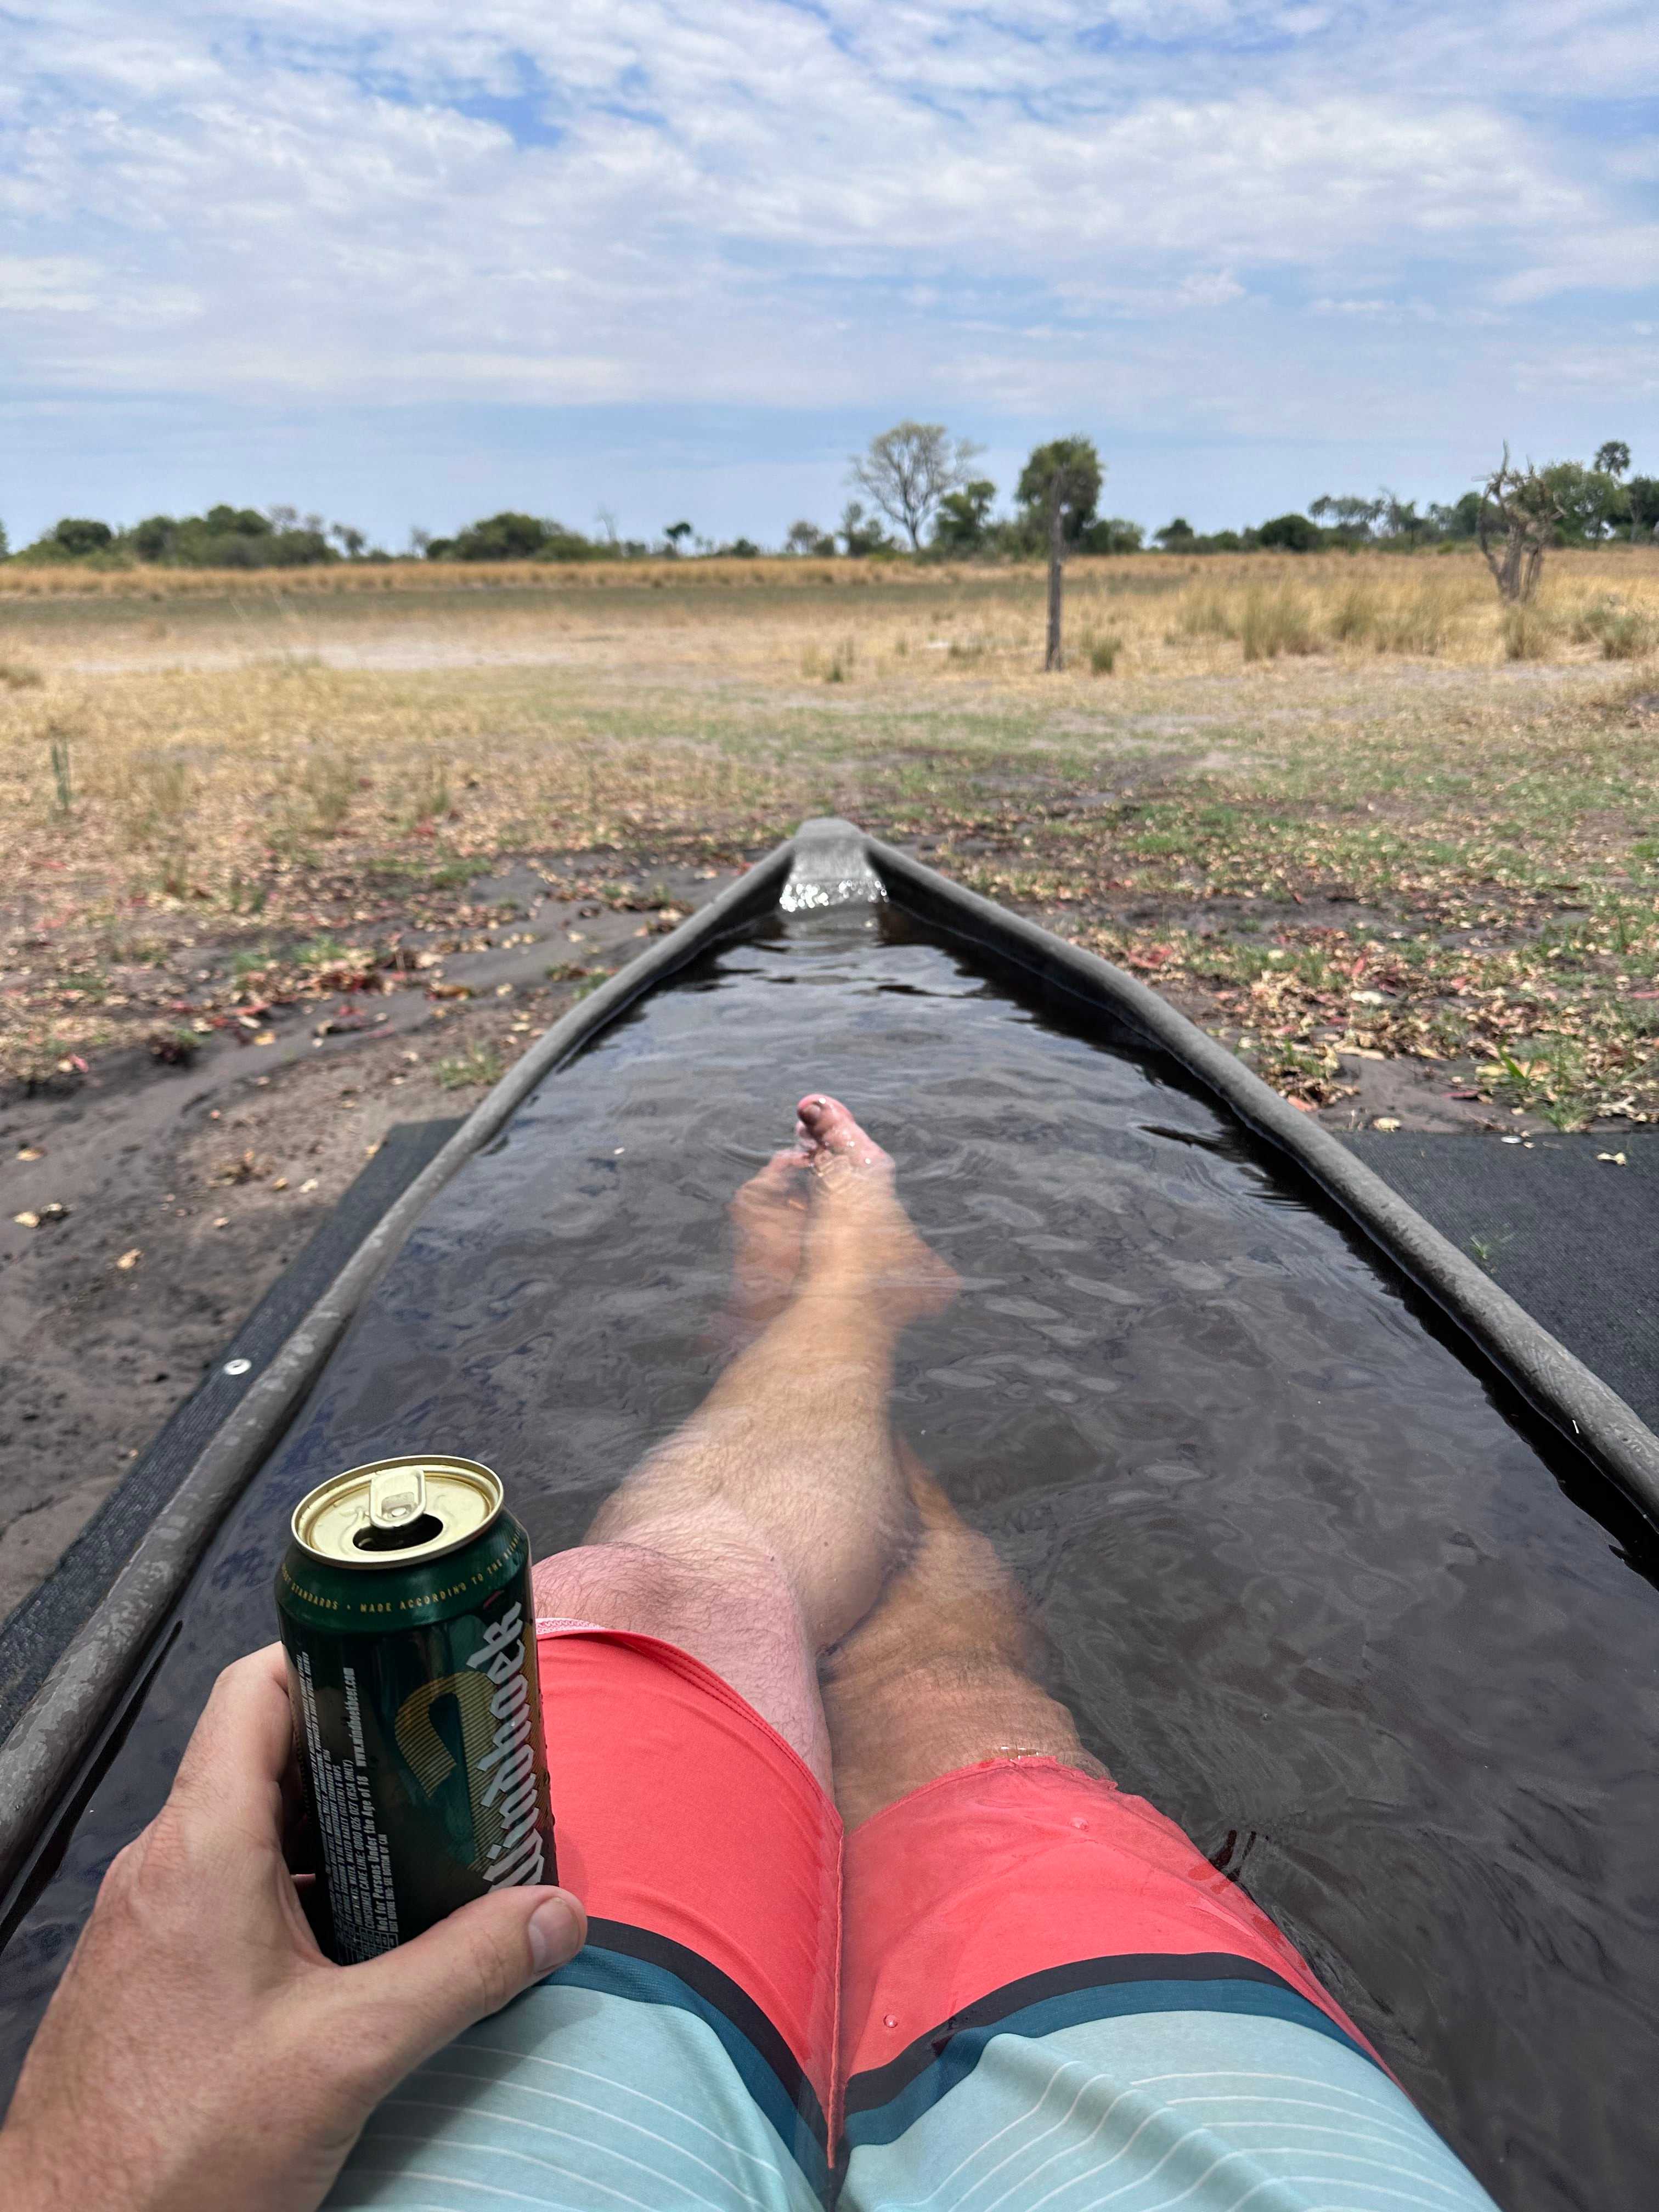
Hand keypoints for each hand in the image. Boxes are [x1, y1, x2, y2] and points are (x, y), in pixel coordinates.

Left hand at [0, 1643, 584, 2211]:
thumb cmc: (180, 2151)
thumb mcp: (348, 2055)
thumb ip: (462, 1973)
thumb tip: (557, 1915)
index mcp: (201, 1846)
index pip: (257, 1688)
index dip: (335, 1657)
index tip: (413, 1666)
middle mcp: (166, 1864)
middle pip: (268, 1753)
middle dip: (365, 1748)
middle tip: (449, 1763)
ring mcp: (152, 1919)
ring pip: (253, 1827)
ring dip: (337, 1826)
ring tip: (425, 1847)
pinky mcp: (151, 1972)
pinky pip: (231, 1888)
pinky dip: (301, 1886)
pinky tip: (362, 1937)